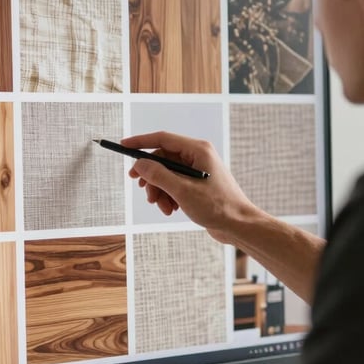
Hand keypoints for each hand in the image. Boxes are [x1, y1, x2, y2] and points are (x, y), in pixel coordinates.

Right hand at [122, 131, 256, 243]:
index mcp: (197, 150)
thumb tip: (139, 164)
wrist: (239, 225)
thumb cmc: (217, 206)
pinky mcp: (197, 184)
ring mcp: (198, 170)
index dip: (141, 142)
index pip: (162, 139)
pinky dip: (168, 197)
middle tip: (144, 191)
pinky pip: (174, 185)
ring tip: (163, 207)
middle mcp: (198, 156)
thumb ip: (158, 175)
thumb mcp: (182, 191)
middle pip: (162, 159)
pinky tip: (171, 209)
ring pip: (166, 175)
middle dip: (152, 178)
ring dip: (160, 191)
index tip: (124, 146)